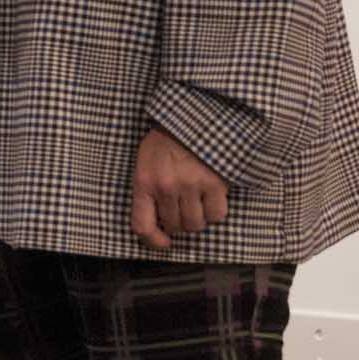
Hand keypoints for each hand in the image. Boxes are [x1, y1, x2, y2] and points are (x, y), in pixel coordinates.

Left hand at [129, 126, 230, 250]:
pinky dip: (215, 211)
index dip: (153, 241)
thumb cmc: (166, 140)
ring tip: (196, 200)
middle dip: (178, 222)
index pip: (142, 226)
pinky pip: (216, 215)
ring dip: (197, 218)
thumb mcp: (145, 161)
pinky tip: (211, 196)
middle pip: (174, 227)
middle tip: (182, 206)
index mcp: (144, 181)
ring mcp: (191, 186)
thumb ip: (147, 189)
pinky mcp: (214, 184)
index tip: (163, 242)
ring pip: (195, 225)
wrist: (193, 116)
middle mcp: (166, 187)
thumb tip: (157, 223)